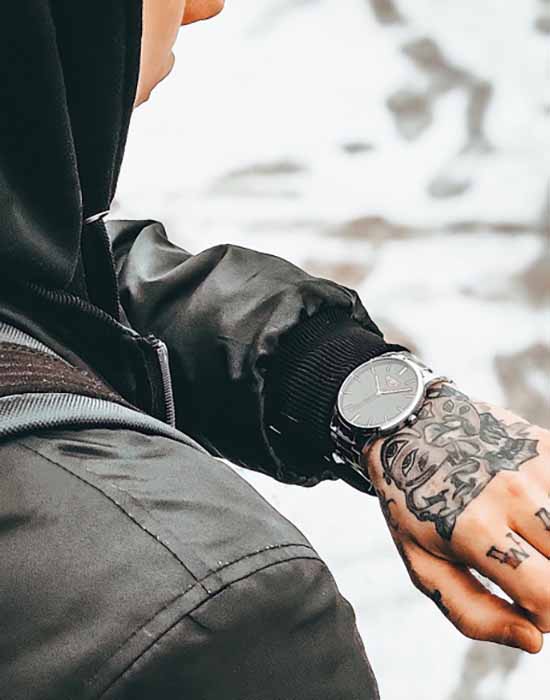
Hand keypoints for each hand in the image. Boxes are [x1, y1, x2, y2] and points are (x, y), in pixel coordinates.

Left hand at [361, 382, 548, 653]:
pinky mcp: (548, 445)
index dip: (544, 617)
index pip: (549, 599)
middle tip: (527, 569)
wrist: (410, 422)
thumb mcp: (422, 562)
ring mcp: (534, 466)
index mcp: (475, 529)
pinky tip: (535, 515)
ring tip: (529, 540)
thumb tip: (535, 641)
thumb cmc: (414, 500)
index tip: (526, 602)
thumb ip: (473, 613)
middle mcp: (512, 494)